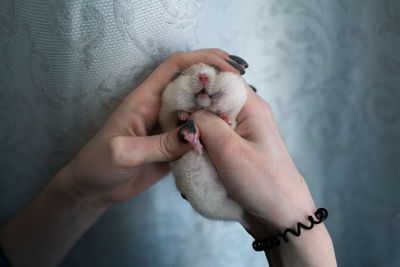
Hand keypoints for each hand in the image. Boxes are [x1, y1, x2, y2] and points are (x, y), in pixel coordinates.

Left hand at [60, 49, 241, 203]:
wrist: (95, 188)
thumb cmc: (98, 165)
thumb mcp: (122, 153)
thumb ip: (157, 145)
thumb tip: (194, 132)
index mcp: (146, 99)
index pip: (175, 66)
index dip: (202, 59)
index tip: (227, 67)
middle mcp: (160, 107)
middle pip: (192, 82)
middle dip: (216, 77)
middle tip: (243, 84)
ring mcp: (169, 126)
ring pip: (198, 106)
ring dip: (218, 104)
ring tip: (242, 107)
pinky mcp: (174, 144)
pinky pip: (198, 132)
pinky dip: (213, 130)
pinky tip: (229, 134)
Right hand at [190, 86, 336, 265]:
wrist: (280, 216)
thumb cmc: (262, 183)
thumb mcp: (229, 150)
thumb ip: (205, 123)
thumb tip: (186, 112)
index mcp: (252, 106)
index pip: (220, 78)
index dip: (197, 84)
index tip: (176, 98)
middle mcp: (248, 114)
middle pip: (213, 99)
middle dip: (193, 109)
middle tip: (177, 124)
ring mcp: (242, 132)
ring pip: (211, 119)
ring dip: (197, 129)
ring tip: (186, 142)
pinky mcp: (236, 148)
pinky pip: (214, 137)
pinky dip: (202, 142)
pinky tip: (195, 153)